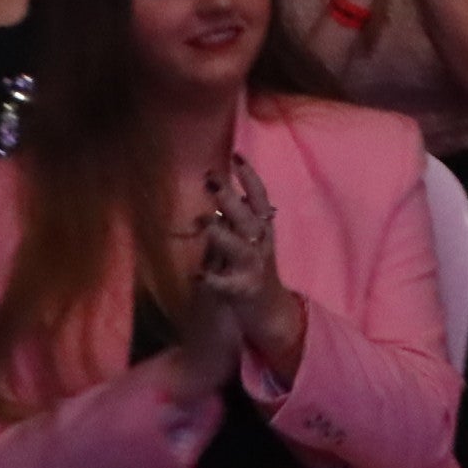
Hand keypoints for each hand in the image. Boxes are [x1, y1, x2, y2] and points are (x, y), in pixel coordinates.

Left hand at [198, 155, 305, 371]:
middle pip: (248, 218)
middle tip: (211, 181)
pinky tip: (197, 275)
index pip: (259, 198)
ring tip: (205, 224)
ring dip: (223, 235)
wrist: (270, 312)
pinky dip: (212, 279)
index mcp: (263, 230)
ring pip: (240, 248)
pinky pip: (226, 284)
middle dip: (230, 200)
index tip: (235, 156)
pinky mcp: (243, 291)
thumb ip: (238, 220)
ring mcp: (253, 268)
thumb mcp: (250, 240)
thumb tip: (225, 191)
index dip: (249, 177)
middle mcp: (261, 245)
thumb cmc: (253, 271)